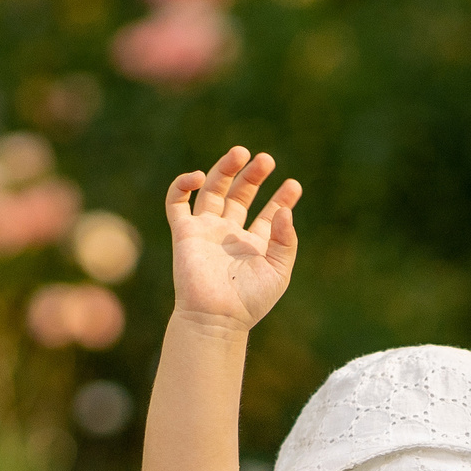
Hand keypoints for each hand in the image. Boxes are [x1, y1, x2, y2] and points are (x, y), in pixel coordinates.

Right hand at [163, 146, 302, 331]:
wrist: (215, 317)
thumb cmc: (249, 301)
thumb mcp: (278, 271)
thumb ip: (285, 240)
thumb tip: (283, 210)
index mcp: (254, 244)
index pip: (269, 213)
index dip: (282, 198)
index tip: (294, 186)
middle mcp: (229, 234)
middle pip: (240, 194)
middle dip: (253, 175)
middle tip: (266, 159)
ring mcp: (206, 230)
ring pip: (213, 189)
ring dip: (225, 169)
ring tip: (241, 153)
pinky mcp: (184, 232)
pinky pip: (177, 202)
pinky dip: (183, 184)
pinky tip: (198, 176)